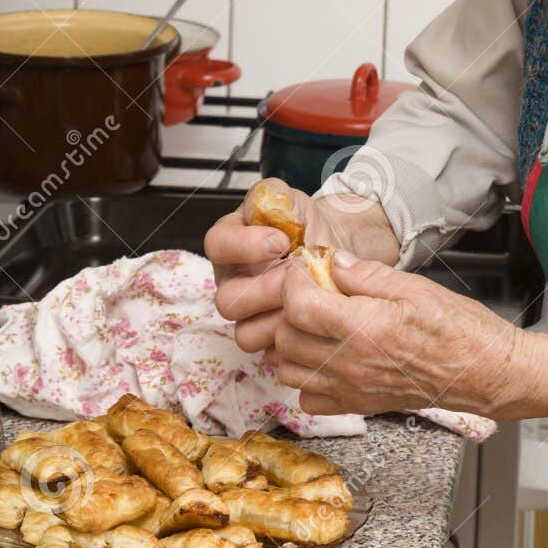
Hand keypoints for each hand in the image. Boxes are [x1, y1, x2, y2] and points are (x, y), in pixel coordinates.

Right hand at [205, 178, 398, 353]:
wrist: (331, 246)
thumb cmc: (302, 225)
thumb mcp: (288, 199)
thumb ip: (272, 195)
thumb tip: (267, 209)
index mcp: (229, 244)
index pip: (217, 246)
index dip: (245, 246)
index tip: (279, 241)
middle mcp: (231, 283)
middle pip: (228, 300)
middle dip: (266, 290)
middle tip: (296, 276)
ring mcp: (248, 316)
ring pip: (246, 333)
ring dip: (281, 318)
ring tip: (309, 299)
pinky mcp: (268, 339)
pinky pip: (271, 352)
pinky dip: (295, 339)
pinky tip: (313, 319)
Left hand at [271, 253, 547, 424]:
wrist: (487, 372)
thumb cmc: (460, 329)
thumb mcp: (415, 287)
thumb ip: (367, 275)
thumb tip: (333, 262)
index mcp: (364, 328)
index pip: (298, 305)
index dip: (292, 281)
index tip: (304, 269)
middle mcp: (351, 364)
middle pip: (286, 337)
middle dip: (289, 308)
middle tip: (311, 290)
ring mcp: (352, 389)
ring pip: (288, 371)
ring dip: (292, 343)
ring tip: (314, 322)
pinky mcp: (359, 404)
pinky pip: (308, 400)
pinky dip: (306, 380)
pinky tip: (324, 358)